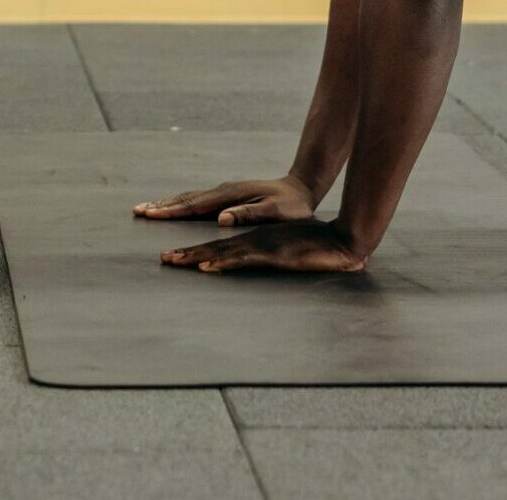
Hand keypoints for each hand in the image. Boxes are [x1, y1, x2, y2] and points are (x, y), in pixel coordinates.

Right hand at [133, 174, 314, 226]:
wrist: (300, 188)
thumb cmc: (291, 206)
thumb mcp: (275, 211)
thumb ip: (248, 214)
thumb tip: (220, 219)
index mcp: (229, 197)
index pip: (194, 205)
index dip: (171, 211)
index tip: (150, 214)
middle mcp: (222, 191)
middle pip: (185, 199)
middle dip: (161, 206)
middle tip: (137, 211)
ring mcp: (223, 192)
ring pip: (188, 198)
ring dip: (167, 204)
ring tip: (147, 208)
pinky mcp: (226, 196)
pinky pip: (196, 200)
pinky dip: (179, 203)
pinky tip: (174, 207)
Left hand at [160, 219, 366, 273]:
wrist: (344, 241)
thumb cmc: (318, 247)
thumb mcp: (289, 254)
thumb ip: (271, 258)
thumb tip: (255, 264)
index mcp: (255, 240)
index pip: (220, 246)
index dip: (196, 252)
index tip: (174, 256)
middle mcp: (254, 240)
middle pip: (213, 247)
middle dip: (186, 253)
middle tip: (162, 258)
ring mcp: (262, 246)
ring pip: (222, 251)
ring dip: (195, 256)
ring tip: (173, 260)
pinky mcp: (273, 255)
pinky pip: (243, 259)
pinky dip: (223, 262)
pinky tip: (208, 266)